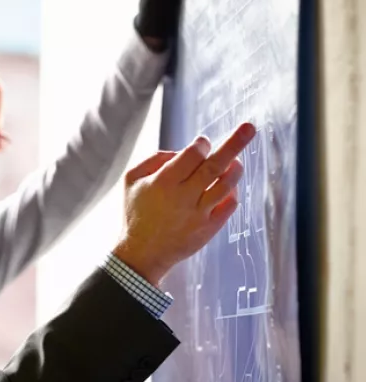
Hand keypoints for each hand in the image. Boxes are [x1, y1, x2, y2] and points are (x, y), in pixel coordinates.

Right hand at [114, 122, 256, 284]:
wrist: (142, 253)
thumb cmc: (136, 213)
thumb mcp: (130, 180)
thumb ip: (153, 159)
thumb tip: (182, 150)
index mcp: (162, 183)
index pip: (191, 154)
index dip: (200, 144)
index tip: (201, 143)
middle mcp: (183, 198)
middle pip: (214, 165)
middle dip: (234, 144)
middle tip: (250, 127)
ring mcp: (199, 214)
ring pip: (226, 184)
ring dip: (235, 168)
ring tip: (236, 161)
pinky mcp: (208, 229)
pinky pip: (229, 205)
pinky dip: (232, 192)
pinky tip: (226, 187)